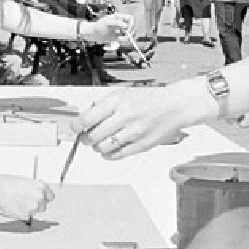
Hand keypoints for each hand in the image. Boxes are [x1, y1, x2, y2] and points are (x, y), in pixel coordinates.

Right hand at [0, 175, 54, 221]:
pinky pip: (27, 216)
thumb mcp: (28, 182)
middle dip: (37, 204)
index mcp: (42, 187)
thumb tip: (41, 196)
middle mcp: (40, 197)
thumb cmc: (10, 183)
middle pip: (44, 206)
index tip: (41, 199)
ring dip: (29, 209)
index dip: (45, 198)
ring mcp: (34, 207)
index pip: (51, 197)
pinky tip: (16, 206)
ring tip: (18, 202)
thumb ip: (37, 190)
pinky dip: (22, 213)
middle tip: (25, 200)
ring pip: (35, 211)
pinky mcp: (26, 216)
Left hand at [71, 88, 189, 158]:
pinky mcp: (142, 145)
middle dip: (85, 138)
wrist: (174, 106)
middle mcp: (126, 116)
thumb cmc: (148, 99)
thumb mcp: (123, 94)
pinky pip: (117, 155)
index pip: (87, 118)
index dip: (76, 126)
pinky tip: (110, 148)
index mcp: (118, 100)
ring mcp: (134, 132)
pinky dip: (109, 154)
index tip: (74, 128)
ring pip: (103, 148)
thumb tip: (83, 120)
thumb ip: (103, 106)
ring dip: (97, 147)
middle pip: (93, 136)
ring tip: (101, 141)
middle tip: (86, 136)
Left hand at [87, 13, 132, 42]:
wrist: (93, 33)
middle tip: (128, 35)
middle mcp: (121, 24)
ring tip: (121, 39)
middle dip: (131, 31)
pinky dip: (124, 41)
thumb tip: (125, 25)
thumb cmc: (99, 26)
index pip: (130, 18)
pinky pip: (125, 40)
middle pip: (131, 27)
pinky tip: (119, 40)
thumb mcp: (107, 23)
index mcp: (119, 18)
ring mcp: (120, 31)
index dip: (132, 23)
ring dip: (128, 37)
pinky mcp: (118, 37)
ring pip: (129, 34)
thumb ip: (116, 23)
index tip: (129, 29)